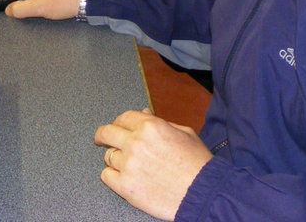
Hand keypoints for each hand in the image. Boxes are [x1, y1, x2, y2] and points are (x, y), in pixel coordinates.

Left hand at [94, 109, 212, 219]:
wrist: (203, 192)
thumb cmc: (197, 163)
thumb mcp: (184, 132)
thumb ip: (160, 121)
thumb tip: (144, 113)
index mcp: (151, 126)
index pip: (124, 117)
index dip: (119, 121)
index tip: (117, 127)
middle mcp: (136, 142)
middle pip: (107, 133)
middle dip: (103, 136)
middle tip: (102, 140)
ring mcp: (129, 165)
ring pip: (108, 156)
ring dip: (115, 158)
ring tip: (128, 164)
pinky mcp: (126, 186)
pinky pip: (106, 176)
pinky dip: (112, 175)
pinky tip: (123, 176)